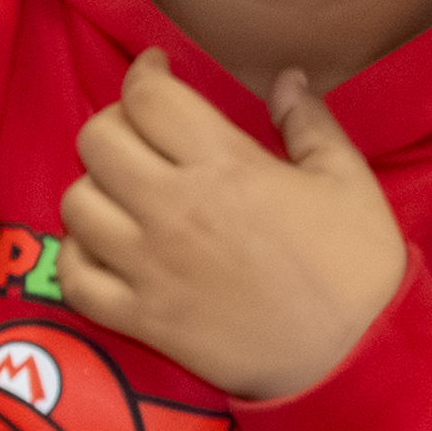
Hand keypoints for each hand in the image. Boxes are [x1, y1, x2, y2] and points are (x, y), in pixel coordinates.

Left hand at [63, 53, 407, 403]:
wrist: (354, 359)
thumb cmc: (357, 267)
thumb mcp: (349, 179)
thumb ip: (310, 123)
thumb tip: (286, 79)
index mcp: (224, 166)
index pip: (147, 97)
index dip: (145, 72)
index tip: (157, 72)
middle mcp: (173, 209)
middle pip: (96, 140)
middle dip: (116, 123)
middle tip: (144, 133)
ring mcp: (148, 266)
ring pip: (75, 203)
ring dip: (96, 188)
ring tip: (127, 193)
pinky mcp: (140, 317)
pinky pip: (74, 277)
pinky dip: (80, 257)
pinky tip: (108, 249)